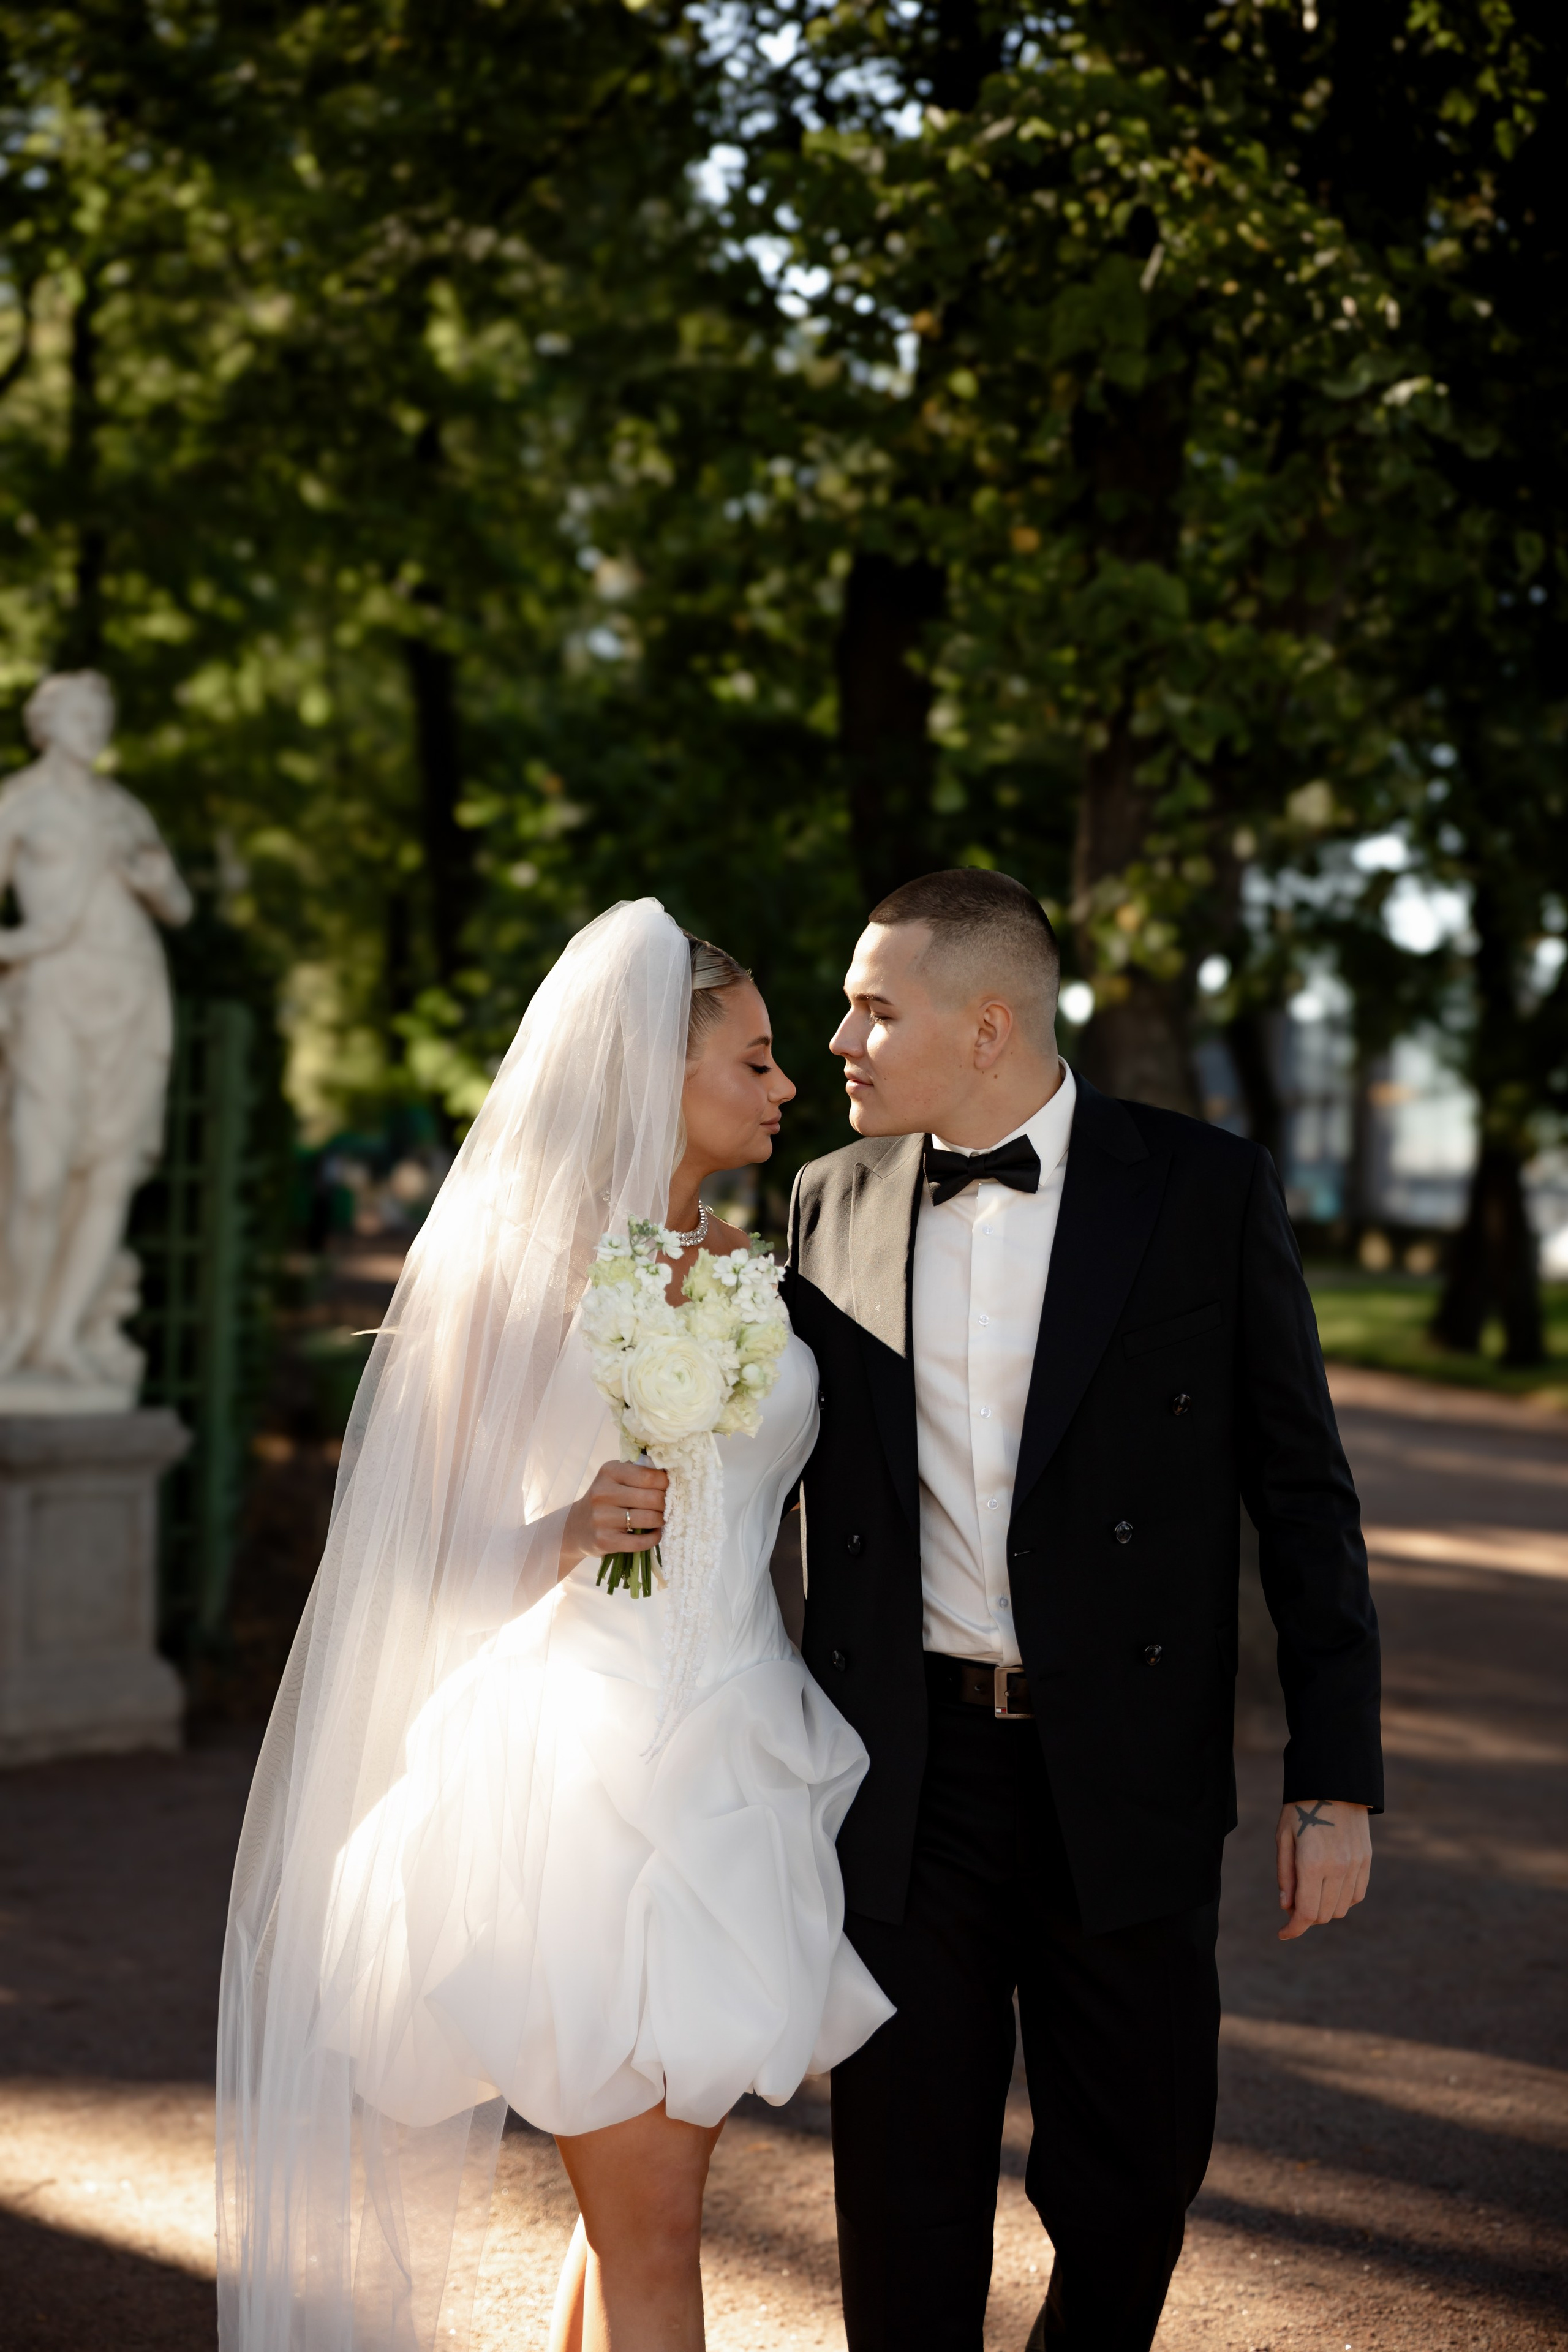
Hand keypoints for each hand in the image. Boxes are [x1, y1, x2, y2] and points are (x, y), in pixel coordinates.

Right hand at [561, 1461, 668, 1574]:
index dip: (666, 1483)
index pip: (649, 1476)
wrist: (577, 1526)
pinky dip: (654, 1538)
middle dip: (666, 1503)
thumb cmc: (606, 1499)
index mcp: (609, 1472)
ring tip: (660, 1519)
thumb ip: (640, 1472)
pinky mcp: (605, 1541)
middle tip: (667, 1506)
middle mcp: (603, 1493)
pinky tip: (654, 1534)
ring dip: (661, 1520)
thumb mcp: (616, 1478)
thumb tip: (672, 1473)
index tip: (669, 1488)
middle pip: (652, 1498)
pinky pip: (641, 1541)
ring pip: (649, 1519)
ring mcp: (602, 1518)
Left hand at [1275, 1799, 1371, 1940]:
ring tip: (1310, 1891)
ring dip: (1324, 1909)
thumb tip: (1286, 1907)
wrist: (1335, 1782)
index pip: (1307, 1913)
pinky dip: (1342, 1899)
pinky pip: (1356, 1895)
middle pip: (1324, 1915)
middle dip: (1306, 1917)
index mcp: (1313, 1863)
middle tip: (1292, 1903)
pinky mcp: (1366, 1861)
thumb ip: (1285, 1875)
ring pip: (1341, 1908)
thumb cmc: (1301, 1807)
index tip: (1283, 1934)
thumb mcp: (1283, 1837)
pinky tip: (1329, 1885)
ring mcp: (1356, 1866)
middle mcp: (1338, 1868)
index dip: (1294, 1929)